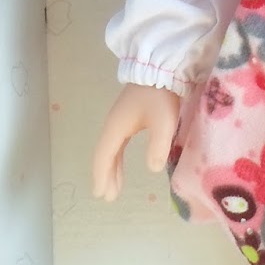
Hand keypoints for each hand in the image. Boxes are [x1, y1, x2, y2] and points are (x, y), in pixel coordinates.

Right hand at [92, 83, 181, 202]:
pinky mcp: (130, 117)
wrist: (161, 67)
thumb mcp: (163, 122)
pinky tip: (122, 164)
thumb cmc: (160, 95)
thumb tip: (151, 168)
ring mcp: (121, 121)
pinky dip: (118, 158)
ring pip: (111, 149)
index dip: (102, 176)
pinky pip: (119, 143)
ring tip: (114, 188)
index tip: (100, 195)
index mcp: (116, 127)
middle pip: (105, 155)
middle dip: (106, 176)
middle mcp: (114, 125)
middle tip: (107, 197)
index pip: (105, 156)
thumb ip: (158, 146)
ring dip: (112, 168)